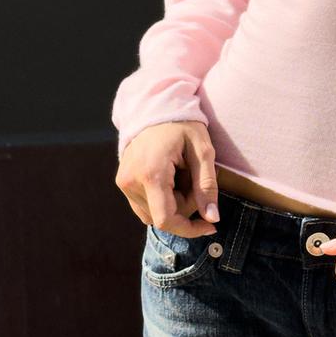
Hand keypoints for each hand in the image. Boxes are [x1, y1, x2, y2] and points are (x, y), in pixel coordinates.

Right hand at [115, 120, 220, 237]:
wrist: (156, 107)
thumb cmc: (183, 125)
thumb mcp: (203, 151)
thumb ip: (207, 186)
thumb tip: (212, 219)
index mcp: (151, 174)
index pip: (166, 219)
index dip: (190, 229)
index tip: (210, 227)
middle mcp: (131, 181)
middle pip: (163, 216)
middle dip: (186, 206)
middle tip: (195, 178)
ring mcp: (124, 182)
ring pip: (154, 213)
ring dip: (173, 203)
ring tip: (182, 175)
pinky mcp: (123, 182)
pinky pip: (145, 206)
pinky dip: (161, 199)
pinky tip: (170, 178)